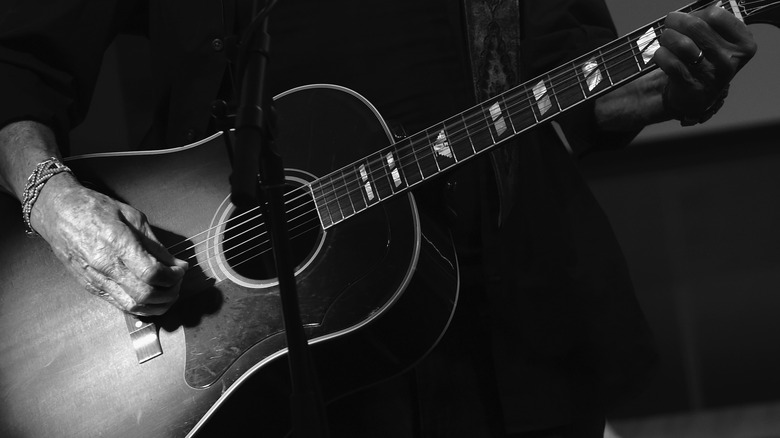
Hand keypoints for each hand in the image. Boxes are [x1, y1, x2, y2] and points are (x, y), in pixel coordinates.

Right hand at [31, 174, 187, 315]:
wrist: (58, 212)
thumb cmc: (94, 209)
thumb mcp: (133, 216)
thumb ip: (155, 244)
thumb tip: (176, 263)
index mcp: (116, 244)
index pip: (152, 273)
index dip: (173, 276)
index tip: (181, 269)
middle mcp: (104, 266)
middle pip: (144, 294)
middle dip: (169, 292)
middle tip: (177, 282)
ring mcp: (96, 280)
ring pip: (133, 306)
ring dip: (157, 305)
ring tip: (168, 291)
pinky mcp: (91, 287)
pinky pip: (120, 305)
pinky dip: (141, 306)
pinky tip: (151, 297)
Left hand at [653, 4, 756, 121]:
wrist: (696, 97)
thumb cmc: (706, 61)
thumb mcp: (720, 43)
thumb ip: (709, 25)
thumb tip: (686, 13)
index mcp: (744, 43)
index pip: (716, 15)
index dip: (697, 13)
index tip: (691, 18)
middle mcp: (730, 59)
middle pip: (696, 26)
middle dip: (676, 21)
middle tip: (669, 23)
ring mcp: (711, 75)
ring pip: (682, 44)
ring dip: (667, 37)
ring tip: (665, 38)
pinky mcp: (691, 86)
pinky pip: (670, 62)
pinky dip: (661, 54)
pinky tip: (662, 54)